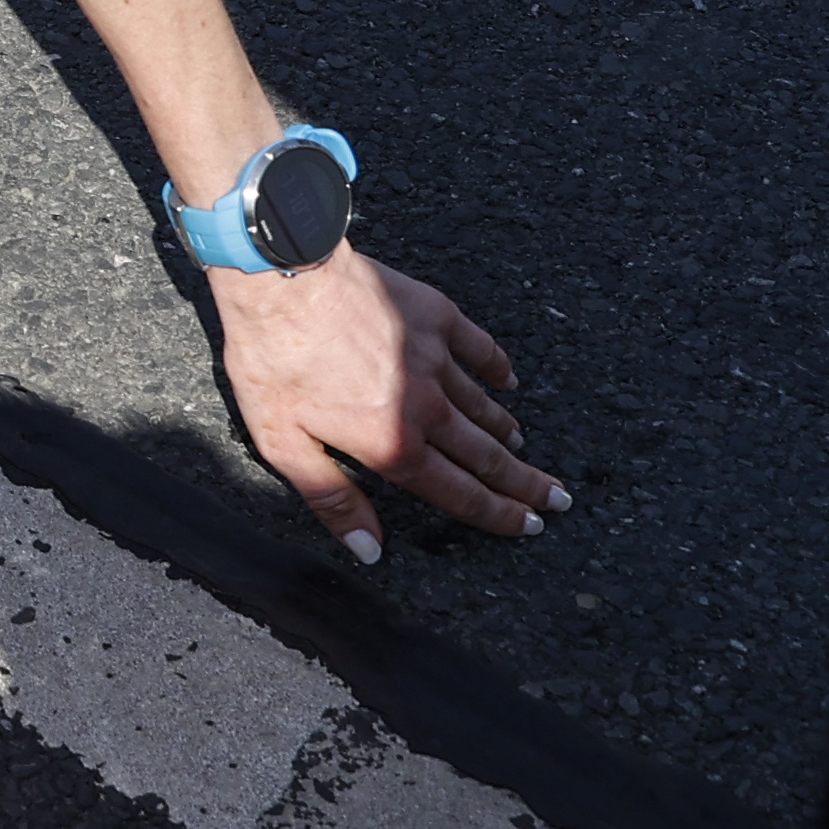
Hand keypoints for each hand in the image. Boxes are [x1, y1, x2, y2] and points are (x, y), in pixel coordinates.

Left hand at [206, 245, 563, 562]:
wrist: (284, 277)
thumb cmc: (273, 359)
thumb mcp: (283, 443)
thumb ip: (332, 500)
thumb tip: (369, 550)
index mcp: (392, 443)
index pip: (459, 493)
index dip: (498, 514)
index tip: (529, 526)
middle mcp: (425, 406)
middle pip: (486, 456)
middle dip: (524, 483)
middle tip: (556, 500)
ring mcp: (435, 358)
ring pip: (483, 407)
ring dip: (507, 433)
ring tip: (525, 451)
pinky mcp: (435, 316)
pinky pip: (480, 348)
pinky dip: (498, 369)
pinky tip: (509, 382)